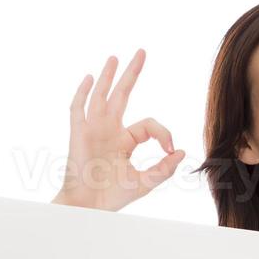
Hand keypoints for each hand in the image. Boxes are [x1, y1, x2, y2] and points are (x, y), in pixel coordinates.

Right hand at [53, 50, 184, 211]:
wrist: (89, 206)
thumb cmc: (114, 196)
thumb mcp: (145, 182)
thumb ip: (164, 168)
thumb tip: (181, 152)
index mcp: (125, 141)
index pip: (148, 125)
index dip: (163, 132)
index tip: (170, 149)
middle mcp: (109, 131)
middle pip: (122, 96)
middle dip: (132, 74)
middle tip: (142, 52)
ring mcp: (93, 130)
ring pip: (101, 96)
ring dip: (108, 77)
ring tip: (115, 57)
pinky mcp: (78, 134)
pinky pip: (78, 108)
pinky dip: (83, 93)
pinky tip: (90, 78)